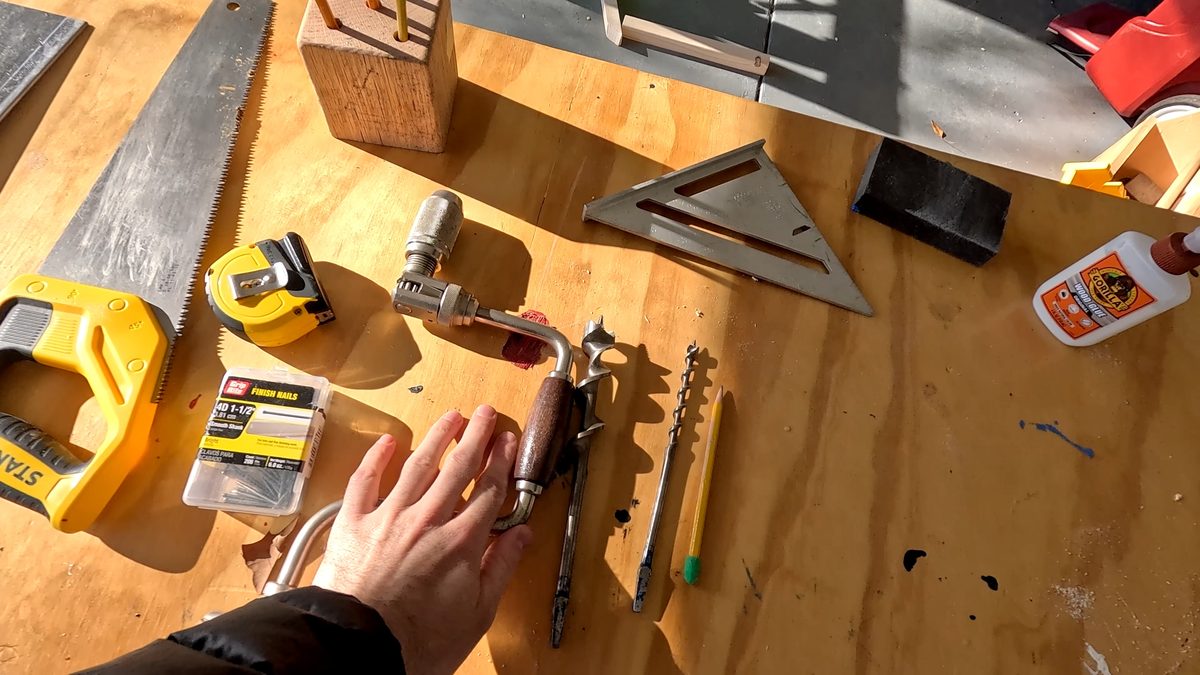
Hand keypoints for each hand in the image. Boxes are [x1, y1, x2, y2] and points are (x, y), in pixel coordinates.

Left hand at [313, 405, 532, 674]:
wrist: (360, 646)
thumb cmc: (419, 640)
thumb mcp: (477, 613)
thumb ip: (500, 567)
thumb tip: (522, 536)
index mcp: (462, 542)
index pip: (489, 490)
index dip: (501, 461)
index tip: (507, 441)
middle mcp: (428, 520)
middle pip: (458, 468)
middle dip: (475, 437)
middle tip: (485, 414)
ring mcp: (389, 517)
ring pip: (417, 465)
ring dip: (437, 437)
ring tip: (450, 417)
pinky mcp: (354, 523)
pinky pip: (365, 481)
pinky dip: (376, 458)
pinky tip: (388, 441)